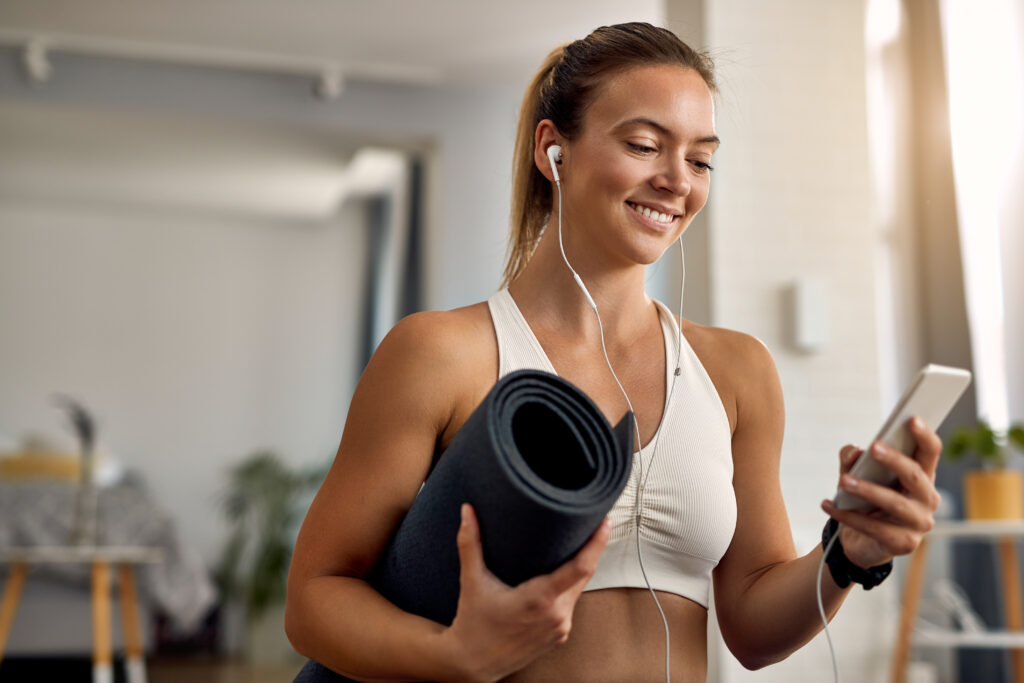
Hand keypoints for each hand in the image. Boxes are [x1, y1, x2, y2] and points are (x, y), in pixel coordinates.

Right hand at [440, 504, 610, 682]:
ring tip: (576, 544)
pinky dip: (569, 588)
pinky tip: (561, 576)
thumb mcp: (472, 582)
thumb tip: (467, 511)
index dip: (597, 543)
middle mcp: (556, 615)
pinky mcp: (560, 635)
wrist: (473, 663)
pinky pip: (571, 604)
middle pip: (585, 574)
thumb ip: (470, 543)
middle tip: (591, 522)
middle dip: (590, 549)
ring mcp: (560, 628)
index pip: (581, 567)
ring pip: (579, 590)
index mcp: (539, 600)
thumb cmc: (473, 624)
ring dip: (578, 570)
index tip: (605, 522)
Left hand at [821, 417, 942, 569]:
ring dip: (867, 490)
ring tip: (843, 481)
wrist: (860, 542)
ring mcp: (919, 524)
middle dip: (894, 460)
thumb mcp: (856, 475)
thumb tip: (854, 452)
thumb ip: (853, 460)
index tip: (911, 419)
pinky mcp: (904, 544)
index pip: (930, 453)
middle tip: (872, 446)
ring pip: (894, 503)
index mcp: (922, 477)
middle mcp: (927, 499)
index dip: (924, 436)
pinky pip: (875, 527)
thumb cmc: (864, 500)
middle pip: (915, 475)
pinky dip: (848, 516)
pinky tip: (828, 505)